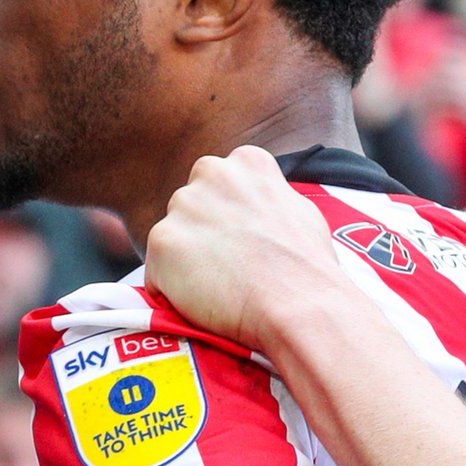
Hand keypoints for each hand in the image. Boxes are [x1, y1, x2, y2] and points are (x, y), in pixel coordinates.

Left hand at [146, 147, 346, 349]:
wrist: (298, 303)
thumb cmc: (308, 266)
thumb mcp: (299, 211)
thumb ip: (268, 198)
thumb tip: (257, 208)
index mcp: (247, 162)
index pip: (220, 181)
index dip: (227, 214)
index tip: (239, 238)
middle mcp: (211, 173)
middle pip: (191, 204)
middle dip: (201, 232)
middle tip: (225, 264)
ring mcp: (184, 206)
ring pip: (172, 237)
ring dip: (185, 260)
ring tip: (218, 286)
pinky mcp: (163, 241)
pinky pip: (157, 271)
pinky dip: (172, 289)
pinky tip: (202, 301)